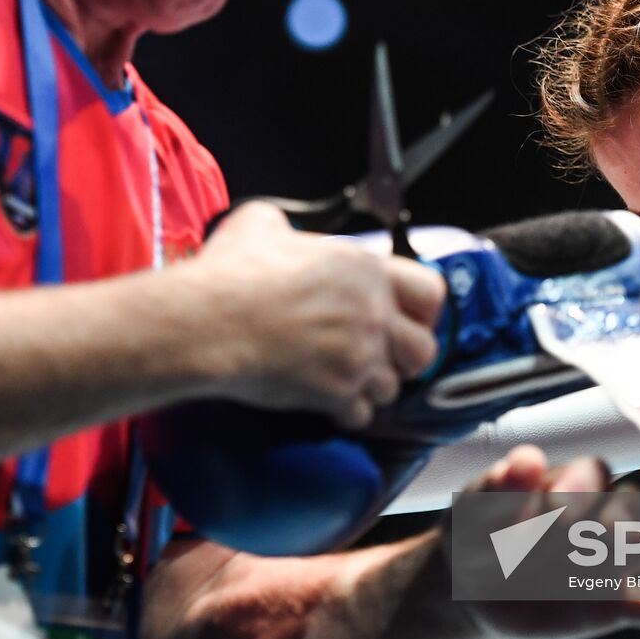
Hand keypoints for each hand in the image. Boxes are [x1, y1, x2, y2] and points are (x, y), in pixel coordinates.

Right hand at [192, 202, 446, 427]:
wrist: (209, 322)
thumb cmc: (232, 273)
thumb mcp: (259, 224)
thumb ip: (285, 226)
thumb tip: (278, 231)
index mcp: (364, 269)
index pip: (431, 291)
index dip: (422, 309)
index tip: (407, 317)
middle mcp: (372, 313)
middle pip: (424, 350)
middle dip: (406, 357)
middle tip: (381, 356)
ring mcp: (358, 356)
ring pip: (393, 387)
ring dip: (372, 386)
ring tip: (347, 379)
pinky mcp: (336, 393)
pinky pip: (360, 415)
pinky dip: (346, 413)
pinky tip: (326, 401)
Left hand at [452, 445, 639, 638]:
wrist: (471, 591)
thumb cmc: (477, 534)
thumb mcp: (476, 508)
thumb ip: (502, 486)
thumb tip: (529, 459)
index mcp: (570, 481)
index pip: (593, 473)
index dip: (577, 488)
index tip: (552, 507)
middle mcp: (601, 514)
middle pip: (630, 505)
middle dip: (614, 520)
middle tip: (588, 539)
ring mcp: (611, 559)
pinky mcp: (613, 603)